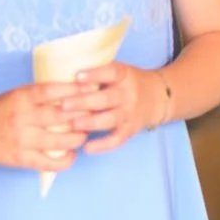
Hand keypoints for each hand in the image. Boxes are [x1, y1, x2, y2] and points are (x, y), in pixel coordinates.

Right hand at [0, 82, 86, 171]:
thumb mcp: (15, 95)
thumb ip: (40, 95)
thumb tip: (75, 90)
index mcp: (21, 98)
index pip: (52, 90)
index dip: (75, 89)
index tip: (93, 88)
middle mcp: (22, 118)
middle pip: (61, 116)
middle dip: (83, 115)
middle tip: (96, 113)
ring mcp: (22, 140)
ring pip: (60, 141)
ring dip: (78, 138)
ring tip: (84, 134)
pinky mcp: (21, 159)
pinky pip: (49, 163)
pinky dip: (66, 161)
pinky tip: (73, 155)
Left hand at [56, 62, 171, 153]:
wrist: (158, 97)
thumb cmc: (127, 83)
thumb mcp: (119, 71)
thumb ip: (98, 73)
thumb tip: (62, 73)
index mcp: (124, 75)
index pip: (111, 72)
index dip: (95, 74)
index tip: (77, 76)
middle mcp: (128, 94)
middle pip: (106, 98)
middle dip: (84, 102)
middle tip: (63, 104)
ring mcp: (130, 113)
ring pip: (110, 119)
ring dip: (91, 122)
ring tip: (73, 125)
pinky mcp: (130, 129)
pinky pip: (117, 139)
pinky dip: (103, 145)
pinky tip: (87, 148)